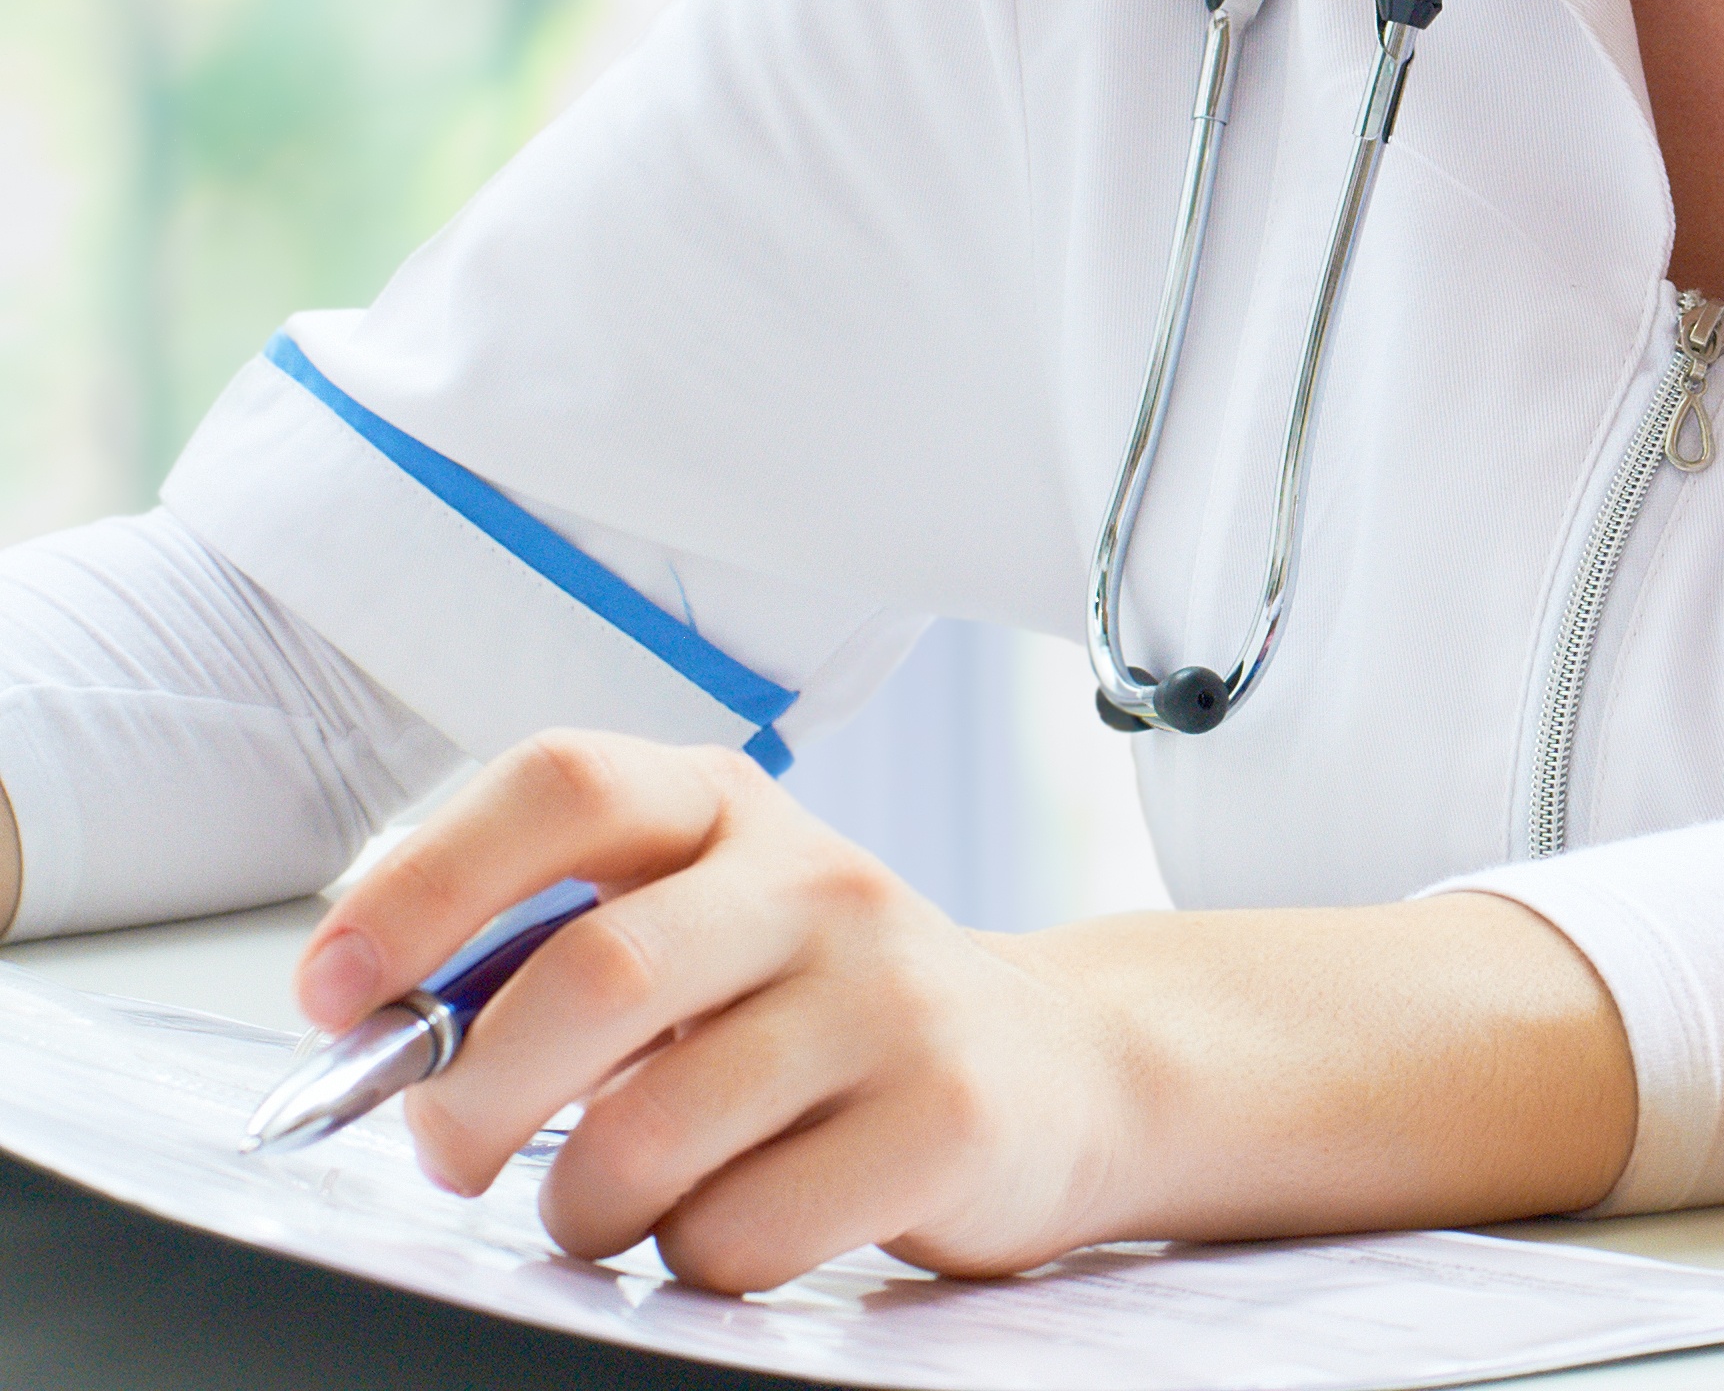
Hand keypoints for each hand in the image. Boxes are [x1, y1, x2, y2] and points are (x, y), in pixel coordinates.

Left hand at [301, 731, 1125, 1293]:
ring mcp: (893, 996)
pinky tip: (744, 1220)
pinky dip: (696, 1259)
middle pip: (597, 972)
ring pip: (652, 1132)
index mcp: (730, 812)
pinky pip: (742, 1230)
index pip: (566, 787)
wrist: (1062, 1066)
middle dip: (475, 1099)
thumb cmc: (825, 1013)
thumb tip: (371, 1019)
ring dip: (584, 1206)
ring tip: (616, 1203)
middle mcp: (819, 881)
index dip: (426, 882)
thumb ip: (551, 949)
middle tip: (451, 1158)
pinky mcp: (945, 1117)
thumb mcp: (701, 929)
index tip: (338, 992)